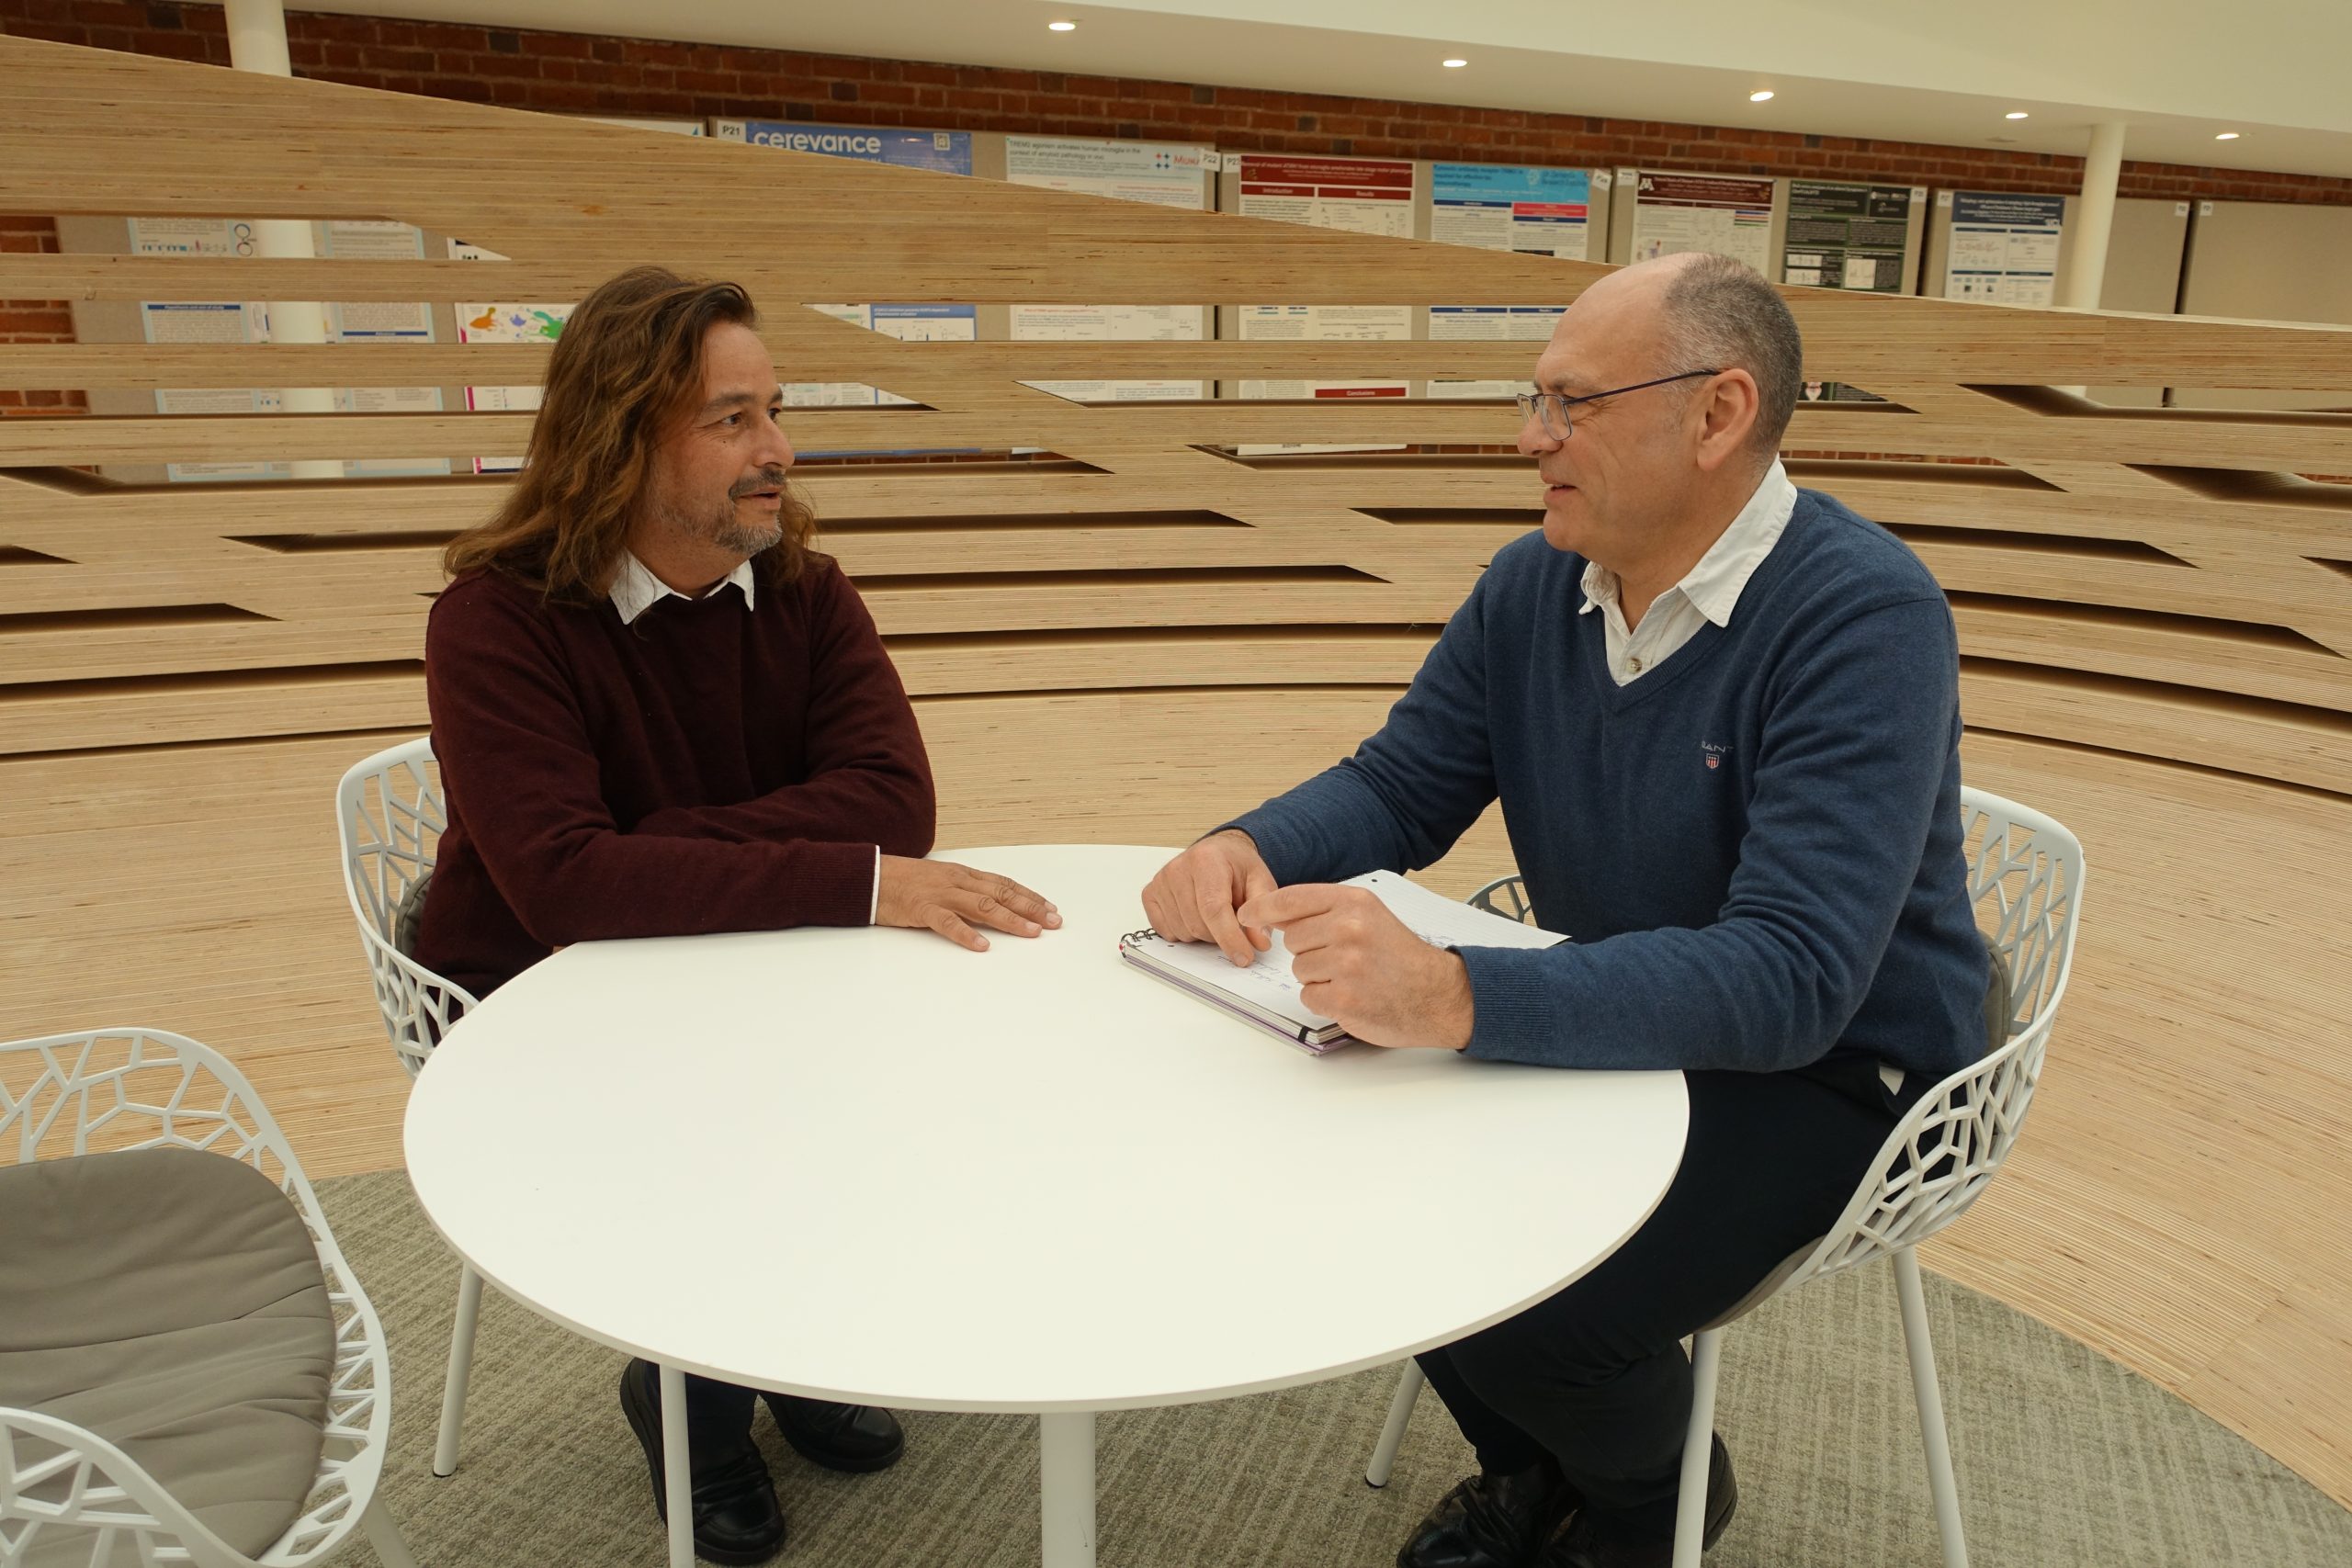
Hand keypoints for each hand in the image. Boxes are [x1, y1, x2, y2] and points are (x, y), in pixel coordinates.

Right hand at [877, 855, 1060, 951]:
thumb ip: (963, 892)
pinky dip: (966, 934)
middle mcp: (957, 881)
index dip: (1029, 896)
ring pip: (983, 905)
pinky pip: (948, 922)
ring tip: (1031, 932)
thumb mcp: (940, 881)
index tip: (1050, 908)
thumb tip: (990, 907)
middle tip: (1053, 922)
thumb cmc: (904, 882)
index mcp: (962, 874)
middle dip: (1031, 907)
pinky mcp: (922, 908)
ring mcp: (941, 893)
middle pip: (1002, 893)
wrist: (869, 876)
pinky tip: (982, 946)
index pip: (1004, 883)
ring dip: (1010, 920)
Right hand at [1140, 830, 1277, 966]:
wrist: (1217, 852)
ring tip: (1213, 914)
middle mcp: (1178, 868)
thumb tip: (1259, 942)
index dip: (1229, 938)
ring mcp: (1160, 882)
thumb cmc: (1236, 866)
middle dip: (1219, 935)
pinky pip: (1166, 932)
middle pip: (1198, 925)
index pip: (1213, 908)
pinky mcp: (1149, 894)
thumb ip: (1260, 910)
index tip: (1244, 958)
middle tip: (1232, 920)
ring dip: (1202, 935)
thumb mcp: (1259, 880)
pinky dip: (1183, 933)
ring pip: (1182, 932)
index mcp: (1206, 860)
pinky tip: (1195, 915)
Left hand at [1236, 883, 1474, 1049]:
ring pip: (1299, 970)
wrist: (1438, 994)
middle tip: (1345, 959)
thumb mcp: (1368, 917)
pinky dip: (1326, 1001)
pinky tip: (1353, 996)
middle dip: (1310, 952)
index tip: (1246, 914)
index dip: (1262, 908)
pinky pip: (1309, 997)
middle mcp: (1349, 928)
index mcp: (1354, 902)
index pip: (1291, 899)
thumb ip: (1323, 911)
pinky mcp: (1345, 998)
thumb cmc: (1401, 957)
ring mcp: (1347, 964)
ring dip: (1319, 978)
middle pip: (1292, 940)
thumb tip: (1274, 912)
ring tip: (1353, 978)